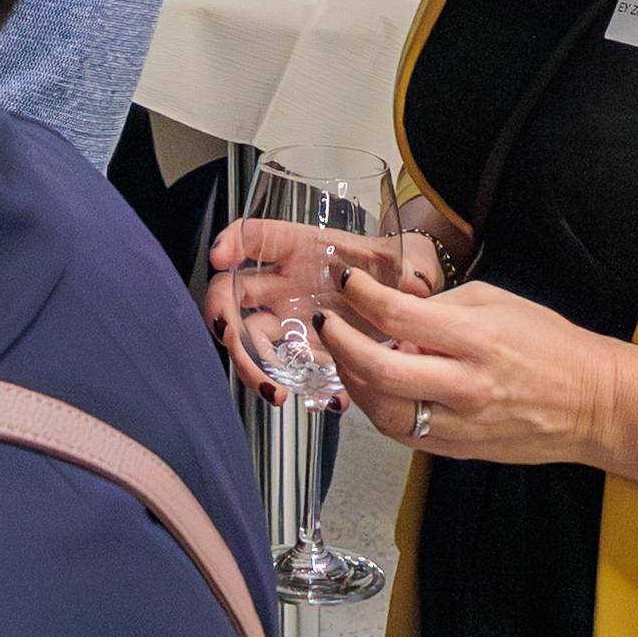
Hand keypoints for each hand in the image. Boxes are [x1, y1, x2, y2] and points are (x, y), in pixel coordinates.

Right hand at [200, 220, 446, 398]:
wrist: (410, 297)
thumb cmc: (400, 266)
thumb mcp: (411, 259)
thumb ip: (415, 269)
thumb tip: (416, 284)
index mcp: (302, 248)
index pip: (255, 237)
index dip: (231, 241)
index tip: (220, 258)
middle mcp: (286, 283)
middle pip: (233, 294)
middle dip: (223, 318)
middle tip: (232, 342)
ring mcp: (290, 317)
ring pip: (249, 337)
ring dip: (252, 365)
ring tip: (276, 391)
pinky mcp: (304, 349)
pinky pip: (286, 369)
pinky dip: (297, 387)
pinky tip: (328, 399)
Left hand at [316, 266, 614, 468]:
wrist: (592, 402)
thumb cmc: (549, 346)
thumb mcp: (497, 301)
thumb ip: (441, 307)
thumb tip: (396, 312)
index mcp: (477, 339)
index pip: (399, 317)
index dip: (361, 297)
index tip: (347, 284)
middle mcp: (466, 385)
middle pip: (380, 370)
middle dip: (341, 344)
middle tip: (328, 325)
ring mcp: (461, 424)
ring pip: (384, 412)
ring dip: (353, 382)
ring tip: (346, 357)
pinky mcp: (460, 449)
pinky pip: (404, 434)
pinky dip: (380, 410)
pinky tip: (374, 389)